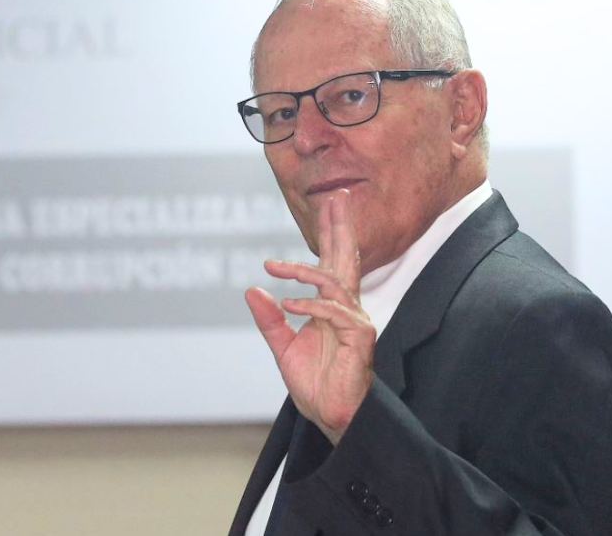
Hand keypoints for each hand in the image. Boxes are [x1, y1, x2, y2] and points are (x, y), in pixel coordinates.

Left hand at [244, 189, 375, 444]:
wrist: (331, 416)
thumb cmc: (315, 384)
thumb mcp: (283, 347)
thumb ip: (270, 320)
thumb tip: (251, 290)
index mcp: (332, 308)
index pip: (333, 263)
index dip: (330, 234)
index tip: (323, 207)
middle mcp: (347, 308)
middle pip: (346, 260)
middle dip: (340, 227)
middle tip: (336, 196)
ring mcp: (356, 321)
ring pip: (335, 283)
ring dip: (305, 272)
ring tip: (277, 268)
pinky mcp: (360, 337)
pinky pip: (334, 312)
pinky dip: (309, 307)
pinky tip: (288, 305)